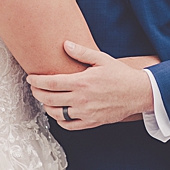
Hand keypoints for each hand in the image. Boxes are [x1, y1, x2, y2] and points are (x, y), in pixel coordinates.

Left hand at [26, 41, 154, 129]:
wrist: (139, 93)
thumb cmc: (120, 75)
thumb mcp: (101, 59)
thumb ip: (81, 52)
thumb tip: (65, 44)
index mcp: (82, 82)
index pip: (51, 83)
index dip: (37, 81)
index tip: (30, 78)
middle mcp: (82, 99)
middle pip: (49, 99)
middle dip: (37, 93)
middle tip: (34, 88)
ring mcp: (86, 113)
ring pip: (57, 114)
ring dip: (46, 107)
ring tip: (45, 99)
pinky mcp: (92, 122)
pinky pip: (70, 125)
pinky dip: (60, 121)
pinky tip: (58, 112)